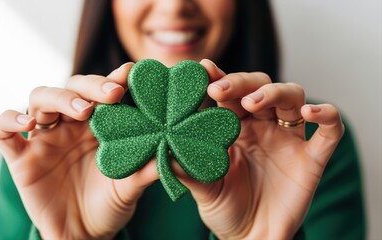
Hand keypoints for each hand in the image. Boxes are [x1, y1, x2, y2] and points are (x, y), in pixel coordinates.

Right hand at [0, 63, 158, 238]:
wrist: (83, 235)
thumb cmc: (109, 205)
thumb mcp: (131, 187)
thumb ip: (147, 168)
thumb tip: (173, 150)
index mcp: (98, 126)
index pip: (103, 93)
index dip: (114, 80)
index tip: (131, 74)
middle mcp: (70, 126)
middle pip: (72, 88)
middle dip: (90, 86)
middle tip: (112, 93)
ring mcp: (44, 139)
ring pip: (40, 98)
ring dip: (60, 98)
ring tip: (82, 110)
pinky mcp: (20, 158)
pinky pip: (2, 130)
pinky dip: (9, 119)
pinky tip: (27, 124)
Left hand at [179, 59, 344, 238]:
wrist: (251, 238)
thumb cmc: (225, 209)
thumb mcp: (202, 188)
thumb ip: (187, 169)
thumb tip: (164, 149)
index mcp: (234, 127)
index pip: (228, 95)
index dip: (218, 79)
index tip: (202, 69)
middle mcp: (262, 126)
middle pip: (259, 86)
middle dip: (241, 83)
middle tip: (218, 89)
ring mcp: (287, 139)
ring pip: (291, 96)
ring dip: (274, 92)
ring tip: (253, 102)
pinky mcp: (312, 158)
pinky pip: (330, 130)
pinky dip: (327, 115)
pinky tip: (311, 111)